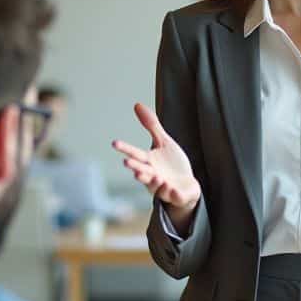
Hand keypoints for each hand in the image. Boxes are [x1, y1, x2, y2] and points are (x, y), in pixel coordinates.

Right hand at [112, 103, 201, 220]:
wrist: (186, 185)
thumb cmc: (171, 163)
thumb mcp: (164, 142)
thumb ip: (151, 125)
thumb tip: (136, 104)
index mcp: (149, 161)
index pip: (135, 154)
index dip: (125, 148)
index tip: (114, 143)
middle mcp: (152, 175)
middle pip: (142, 171)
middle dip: (135, 168)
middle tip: (127, 162)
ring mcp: (163, 187)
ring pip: (155, 185)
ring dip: (153, 181)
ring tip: (156, 176)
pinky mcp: (176, 195)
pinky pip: (173, 195)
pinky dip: (172, 193)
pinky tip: (170, 187)